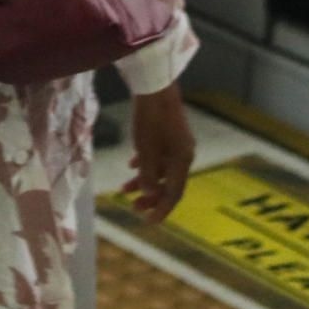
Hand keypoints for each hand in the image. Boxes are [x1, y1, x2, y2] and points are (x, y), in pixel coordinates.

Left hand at [119, 84, 194, 222]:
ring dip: (145, 181)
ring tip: (124, 189)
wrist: (155, 87)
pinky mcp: (169, 133)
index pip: (174, 193)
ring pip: (162, 170)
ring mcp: (178, 143)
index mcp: (182, 161)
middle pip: (168, 184)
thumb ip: (148, 174)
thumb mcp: (146, 149)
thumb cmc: (150, 119)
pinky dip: (146, 164)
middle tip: (132, 207)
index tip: (148, 221)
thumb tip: (149, 194)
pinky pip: (159, 156)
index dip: (161, 209)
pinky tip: (132, 165)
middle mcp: (184, 154)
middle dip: (150, 197)